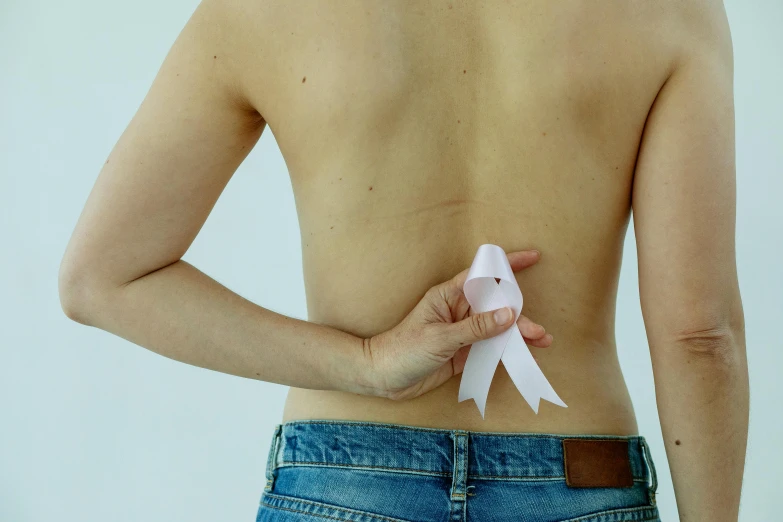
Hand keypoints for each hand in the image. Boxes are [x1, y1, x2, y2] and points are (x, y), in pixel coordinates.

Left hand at [362, 249, 551, 399]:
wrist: (383, 378)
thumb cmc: (403, 350)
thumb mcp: (440, 338)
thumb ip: (475, 328)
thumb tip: (509, 314)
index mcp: (449, 296)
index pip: (482, 274)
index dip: (507, 265)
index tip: (533, 257)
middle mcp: (459, 311)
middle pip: (496, 305)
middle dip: (520, 313)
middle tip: (537, 330)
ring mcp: (464, 332)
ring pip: (498, 328)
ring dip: (519, 334)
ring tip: (541, 342)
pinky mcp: (465, 353)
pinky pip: (491, 347)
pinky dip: (509, 350)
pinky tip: (523, 356)